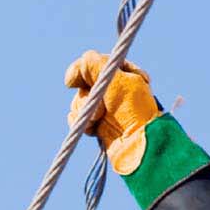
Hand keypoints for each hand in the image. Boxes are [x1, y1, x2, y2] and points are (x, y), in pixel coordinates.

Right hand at [64, 50, 164, 166]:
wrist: (135, 146)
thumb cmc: (132, 112)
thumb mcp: (118, 81)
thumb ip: (96, 65)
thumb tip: (80, 63)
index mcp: (124, 73)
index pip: (93, 63)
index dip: (83, 72)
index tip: (73, 81)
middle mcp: (113, 88)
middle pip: (82, 83)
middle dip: (88, 98)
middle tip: (102, 110)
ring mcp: (104, 106)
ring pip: (77, 101)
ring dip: (84, 113)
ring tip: (99, 122)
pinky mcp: (95, 123)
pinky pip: (75, 118)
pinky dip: (80, 123)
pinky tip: (93, 130)